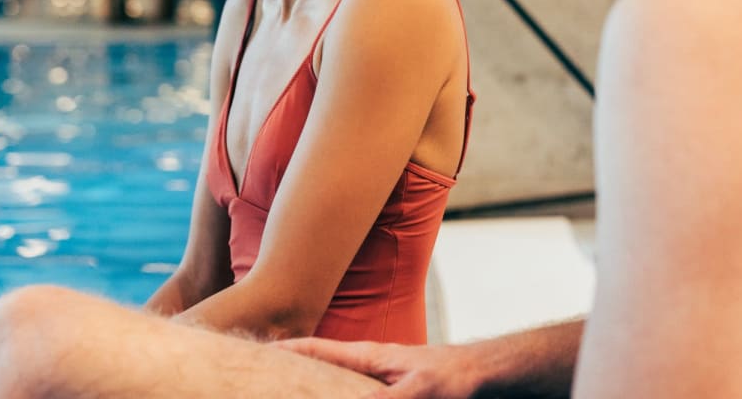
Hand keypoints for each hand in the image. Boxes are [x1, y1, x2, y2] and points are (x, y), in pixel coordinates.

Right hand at [279, 338, 479, 398]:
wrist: (480, 375)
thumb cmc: (451, 376)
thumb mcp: (416, 392)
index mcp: (368, 356)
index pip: (319, 348)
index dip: (289, 349)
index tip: (261, 350)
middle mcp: (368, 364)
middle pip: (321, 364)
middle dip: (294, 367)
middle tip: (265, 374)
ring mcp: (378, 379)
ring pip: (336, 380)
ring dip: (315, 384)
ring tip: (291, 390)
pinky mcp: (389, 392)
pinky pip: (353, 393)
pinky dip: (337, 394)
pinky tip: (329, 398)